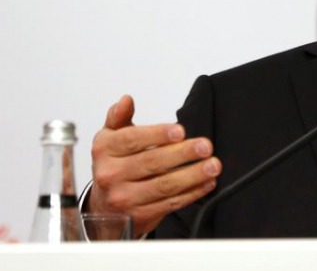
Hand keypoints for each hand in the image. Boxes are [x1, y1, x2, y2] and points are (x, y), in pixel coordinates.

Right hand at [88, 95, 220, 235]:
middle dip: (182, 154)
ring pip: (163, 186)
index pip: (132, 140)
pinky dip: (192, 193)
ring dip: (192, 175)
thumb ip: (119, 117)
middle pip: (151, 163)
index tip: (180, 131)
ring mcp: (125, 198)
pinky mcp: (140, 216)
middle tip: (205, 146)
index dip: (157, 134)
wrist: (104, 208)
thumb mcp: (110, 138)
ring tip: (212, 165)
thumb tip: (126, 100)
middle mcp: (111, 175)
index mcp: (105, 150)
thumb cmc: (113, 166)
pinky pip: (170, 204)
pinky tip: (207, 183)